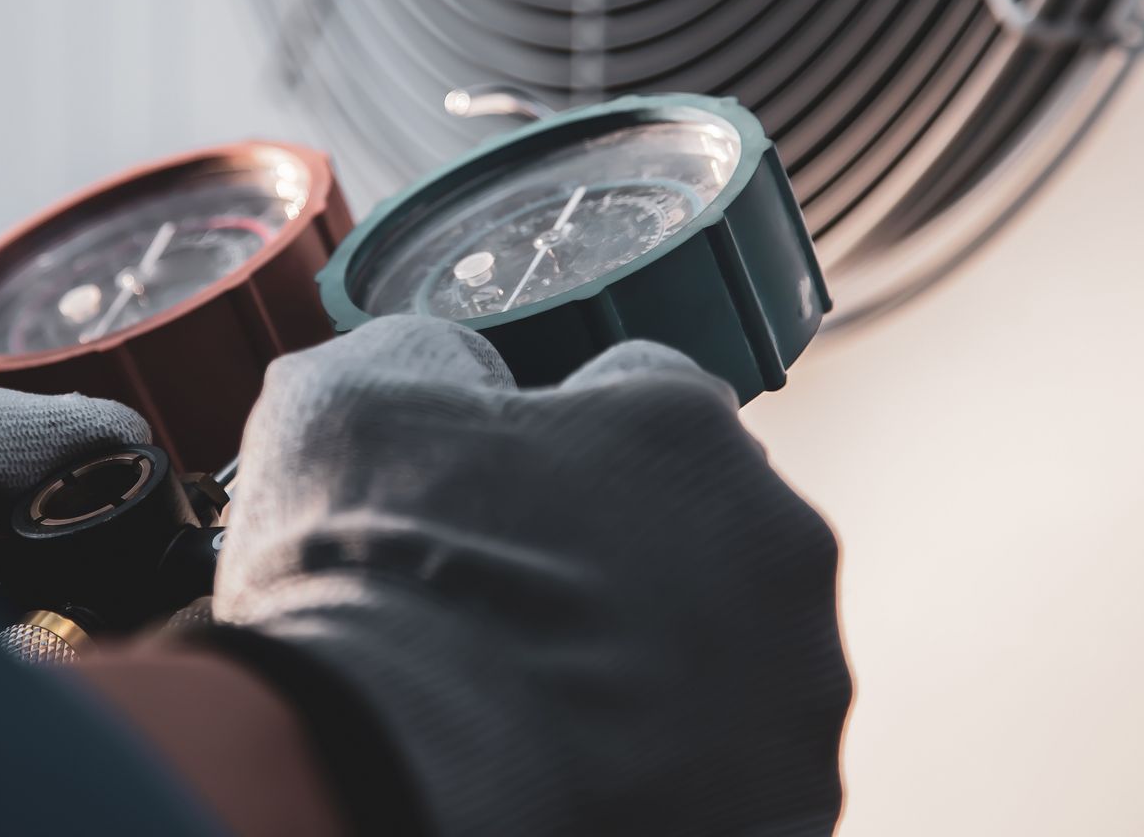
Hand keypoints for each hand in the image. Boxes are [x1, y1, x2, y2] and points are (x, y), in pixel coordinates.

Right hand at [208, 316, 849, 834]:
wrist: (380, 768)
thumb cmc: (369, 581)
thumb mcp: (347, 402)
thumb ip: (424, 353)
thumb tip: (451, 367)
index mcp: (683, 429)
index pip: (650, 395)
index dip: (571, 442)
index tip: (516, 491)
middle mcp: (778, 546)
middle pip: (710, 533)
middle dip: (634, 560)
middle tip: (529, 610)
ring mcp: (796, 691)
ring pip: (740, 661)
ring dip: (665, 672)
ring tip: (549, 707)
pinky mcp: (790, 811)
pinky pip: (740, 779)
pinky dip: (677, 778)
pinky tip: (584, 774)